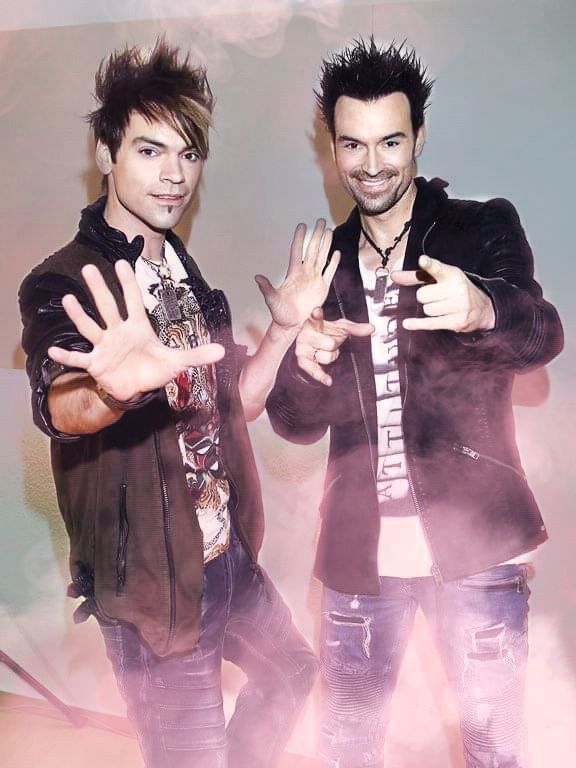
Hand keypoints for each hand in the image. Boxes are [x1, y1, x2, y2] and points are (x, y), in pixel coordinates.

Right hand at [48, 260, 224, 400]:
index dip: (128, 283)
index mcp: (137, 327)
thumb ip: (197, 355)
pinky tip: (54, 351)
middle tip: (88, 269)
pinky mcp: (96, 364)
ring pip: (90, 327)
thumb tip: (223, 351)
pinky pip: (80, 359)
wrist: (136, 389)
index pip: (133, 301)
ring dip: (79, 315)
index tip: (121, 263)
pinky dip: (67, 356)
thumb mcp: (177, 362)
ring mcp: (105, 347)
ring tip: (68, 300)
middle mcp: (118, 332)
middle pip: (108, 307)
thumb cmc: (153, 369)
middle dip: (100, 289)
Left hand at [254, 219, 340, 330]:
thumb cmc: (280, 312)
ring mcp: (314, 279)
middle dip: (316, 235)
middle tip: (321, 221)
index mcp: (293, 273)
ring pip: (322, 257)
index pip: (297, 251)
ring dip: (326, 244)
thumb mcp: (272, 300)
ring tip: (329, 231)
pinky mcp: (323, 288)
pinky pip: (329, 273)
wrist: (291, 324)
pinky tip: (336, 253)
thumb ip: (266, 288)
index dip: (300, 238)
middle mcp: (305, 273)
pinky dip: (333, 263)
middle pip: (312, 249)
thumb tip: (257, 277)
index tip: (302, 225)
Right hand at [295, 307, 373, 385]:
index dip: (316, 315)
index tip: (317, 312)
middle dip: (334, 345)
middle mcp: (306, 334)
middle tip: (331, 342)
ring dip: (330, 356)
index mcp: (314, 323)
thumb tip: (371, 328)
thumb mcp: (341, 328)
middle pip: (329, 344)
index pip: (315, 318)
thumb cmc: (325, 333)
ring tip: (326, 350)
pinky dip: (322, 376)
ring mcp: (303, 348)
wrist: (314, 344)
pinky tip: (328, 380)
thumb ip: (355, 328)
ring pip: (325, 357)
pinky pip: (314, 370)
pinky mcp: (303, 361)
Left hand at [391, 254, 495, 331]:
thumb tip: (393, 276)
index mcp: (452, 274)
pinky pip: (430, 323)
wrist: (482, 309)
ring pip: (426, 310)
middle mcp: (457, 289)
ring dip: (429, 310)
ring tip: (441, 307)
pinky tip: (407, 324)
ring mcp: (458, 306)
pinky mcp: (457, 322)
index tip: (423, 260)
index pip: (438, 268)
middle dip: (424, 297)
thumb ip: (416, 276)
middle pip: (422, 295)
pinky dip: (417, 324)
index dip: (430, 264)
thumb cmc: (455, 290)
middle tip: (435, 296)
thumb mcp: (440, 279)